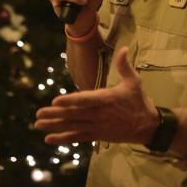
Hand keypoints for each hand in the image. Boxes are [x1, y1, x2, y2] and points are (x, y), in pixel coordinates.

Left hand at [35, 47, 157, 144]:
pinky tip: (49, 139)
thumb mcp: (134, 81)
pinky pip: (78, 137)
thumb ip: (125, 66)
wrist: (147, 126)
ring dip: (54, 126)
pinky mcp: (97, 135)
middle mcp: (99, 114)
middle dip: (55, 114)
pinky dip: (63, 138)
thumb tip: (124, 48)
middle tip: (39, 113)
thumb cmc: (139, 101)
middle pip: (74, 114)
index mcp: (106, 99)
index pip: (85, 100)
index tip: (55, 100)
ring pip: (73, 127)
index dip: (70, 100)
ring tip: (38, 125)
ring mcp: (97, 126)